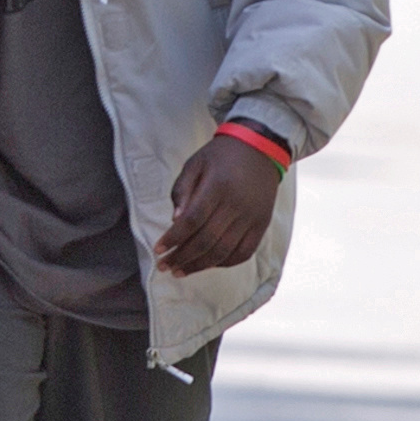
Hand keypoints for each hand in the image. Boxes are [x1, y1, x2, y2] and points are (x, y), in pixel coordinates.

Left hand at [156, 132, 285, 277]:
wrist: (260, 149)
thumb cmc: (220, 156)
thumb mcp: (195, 163)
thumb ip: (182, 190)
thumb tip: (174, 221)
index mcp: (218, 186)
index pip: (192, 220)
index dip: (173, 238)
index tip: (157, 249)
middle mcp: (237, 205)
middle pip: (206, 240)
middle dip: (182, 257)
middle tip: (163, 266)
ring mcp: (252, 218)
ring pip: (224, 251)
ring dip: (199, 266)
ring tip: (180, 271)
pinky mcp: (262, 225)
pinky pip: (244, 253)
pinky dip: (224, 263)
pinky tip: (206, 264)